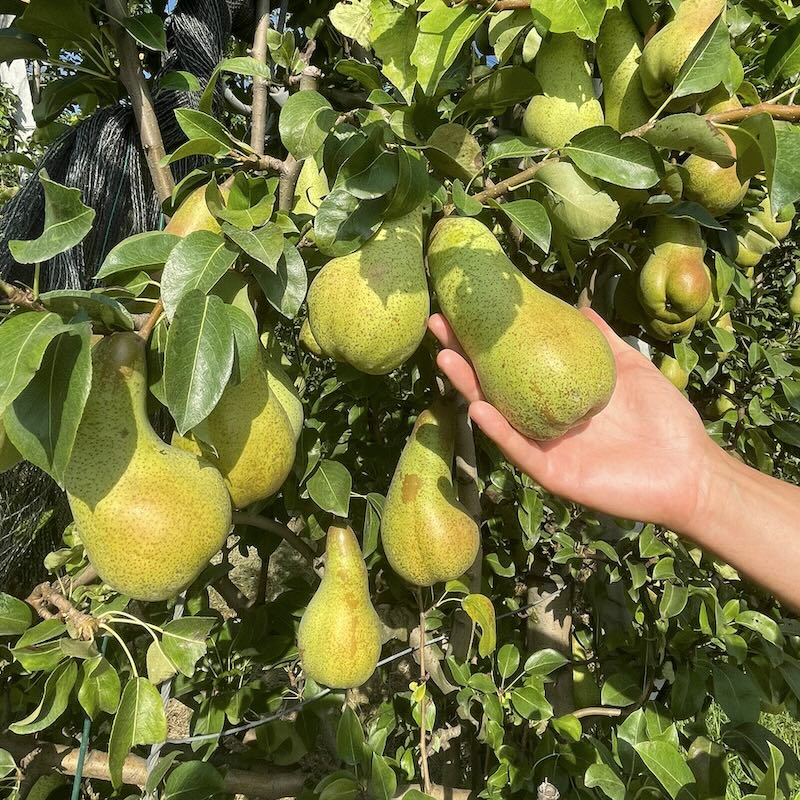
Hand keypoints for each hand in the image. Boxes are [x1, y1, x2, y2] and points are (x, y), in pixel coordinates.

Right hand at [429, 309, 717, 531]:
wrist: (691, 469)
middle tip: (438, 325)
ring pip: (497, 416)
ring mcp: (544, 447)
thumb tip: (581, 306)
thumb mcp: (630, 368)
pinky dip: (498, 430)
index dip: (487, 337)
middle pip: (492, 384)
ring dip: (468, 388)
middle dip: (463, 356)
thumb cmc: (665, 419)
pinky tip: (477, 406)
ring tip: (445, 359)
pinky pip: (519, 449)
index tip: (463, 308)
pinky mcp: (552, 473)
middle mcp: (542, 419)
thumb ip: (603, 342)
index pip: (513, 362)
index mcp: (556, 395)